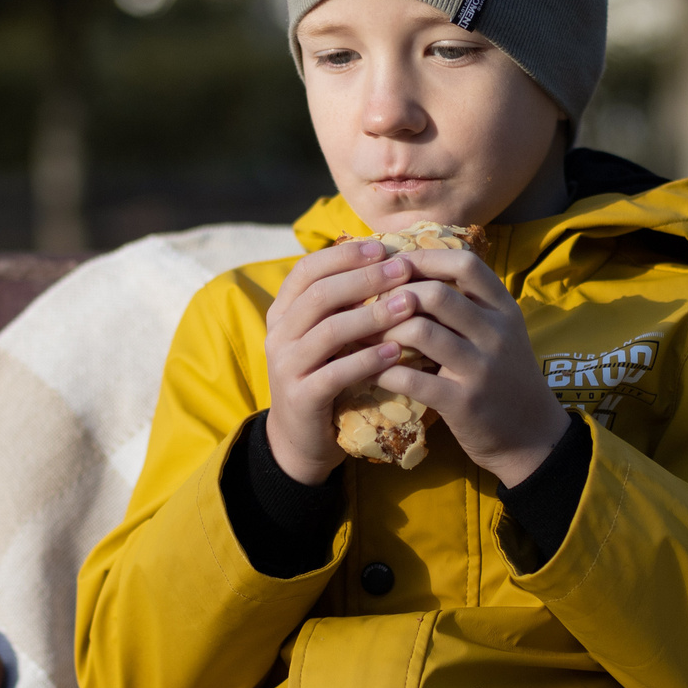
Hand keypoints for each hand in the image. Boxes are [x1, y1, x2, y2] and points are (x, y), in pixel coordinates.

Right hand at [262, 239, 415, 485]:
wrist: (300, 439)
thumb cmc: (324, 376)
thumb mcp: (327, 336)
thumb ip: (343, 304)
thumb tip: (385, 259)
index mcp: (283, 312)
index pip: (307, 270)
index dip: (344, 256)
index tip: (382, 247)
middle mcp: (278, 334)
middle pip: (320, 295)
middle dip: (365, 278)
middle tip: (404, 269)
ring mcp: (285, 366)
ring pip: (329, 331)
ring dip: (372, 315)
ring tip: (408, 305)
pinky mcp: (300, 397)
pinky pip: (335, 373)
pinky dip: (367, 360)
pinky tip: (396, 351)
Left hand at [371, 249, 569, 485]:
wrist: (532, 435)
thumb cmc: (506, 377)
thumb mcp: (500, 332)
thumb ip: (469, 304)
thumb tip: (413, 271)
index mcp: (504, 309)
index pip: (465, 264)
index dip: (424, 258)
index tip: (394, 265)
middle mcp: (496, 333)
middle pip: (436, 294)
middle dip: (395, 294)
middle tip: (367, 302)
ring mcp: (480, 368)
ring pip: (420, 332)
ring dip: (383, 330)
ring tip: (361, 333)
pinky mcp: (462, 403)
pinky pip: (412, 378)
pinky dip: (382, 370)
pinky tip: (368, 369)